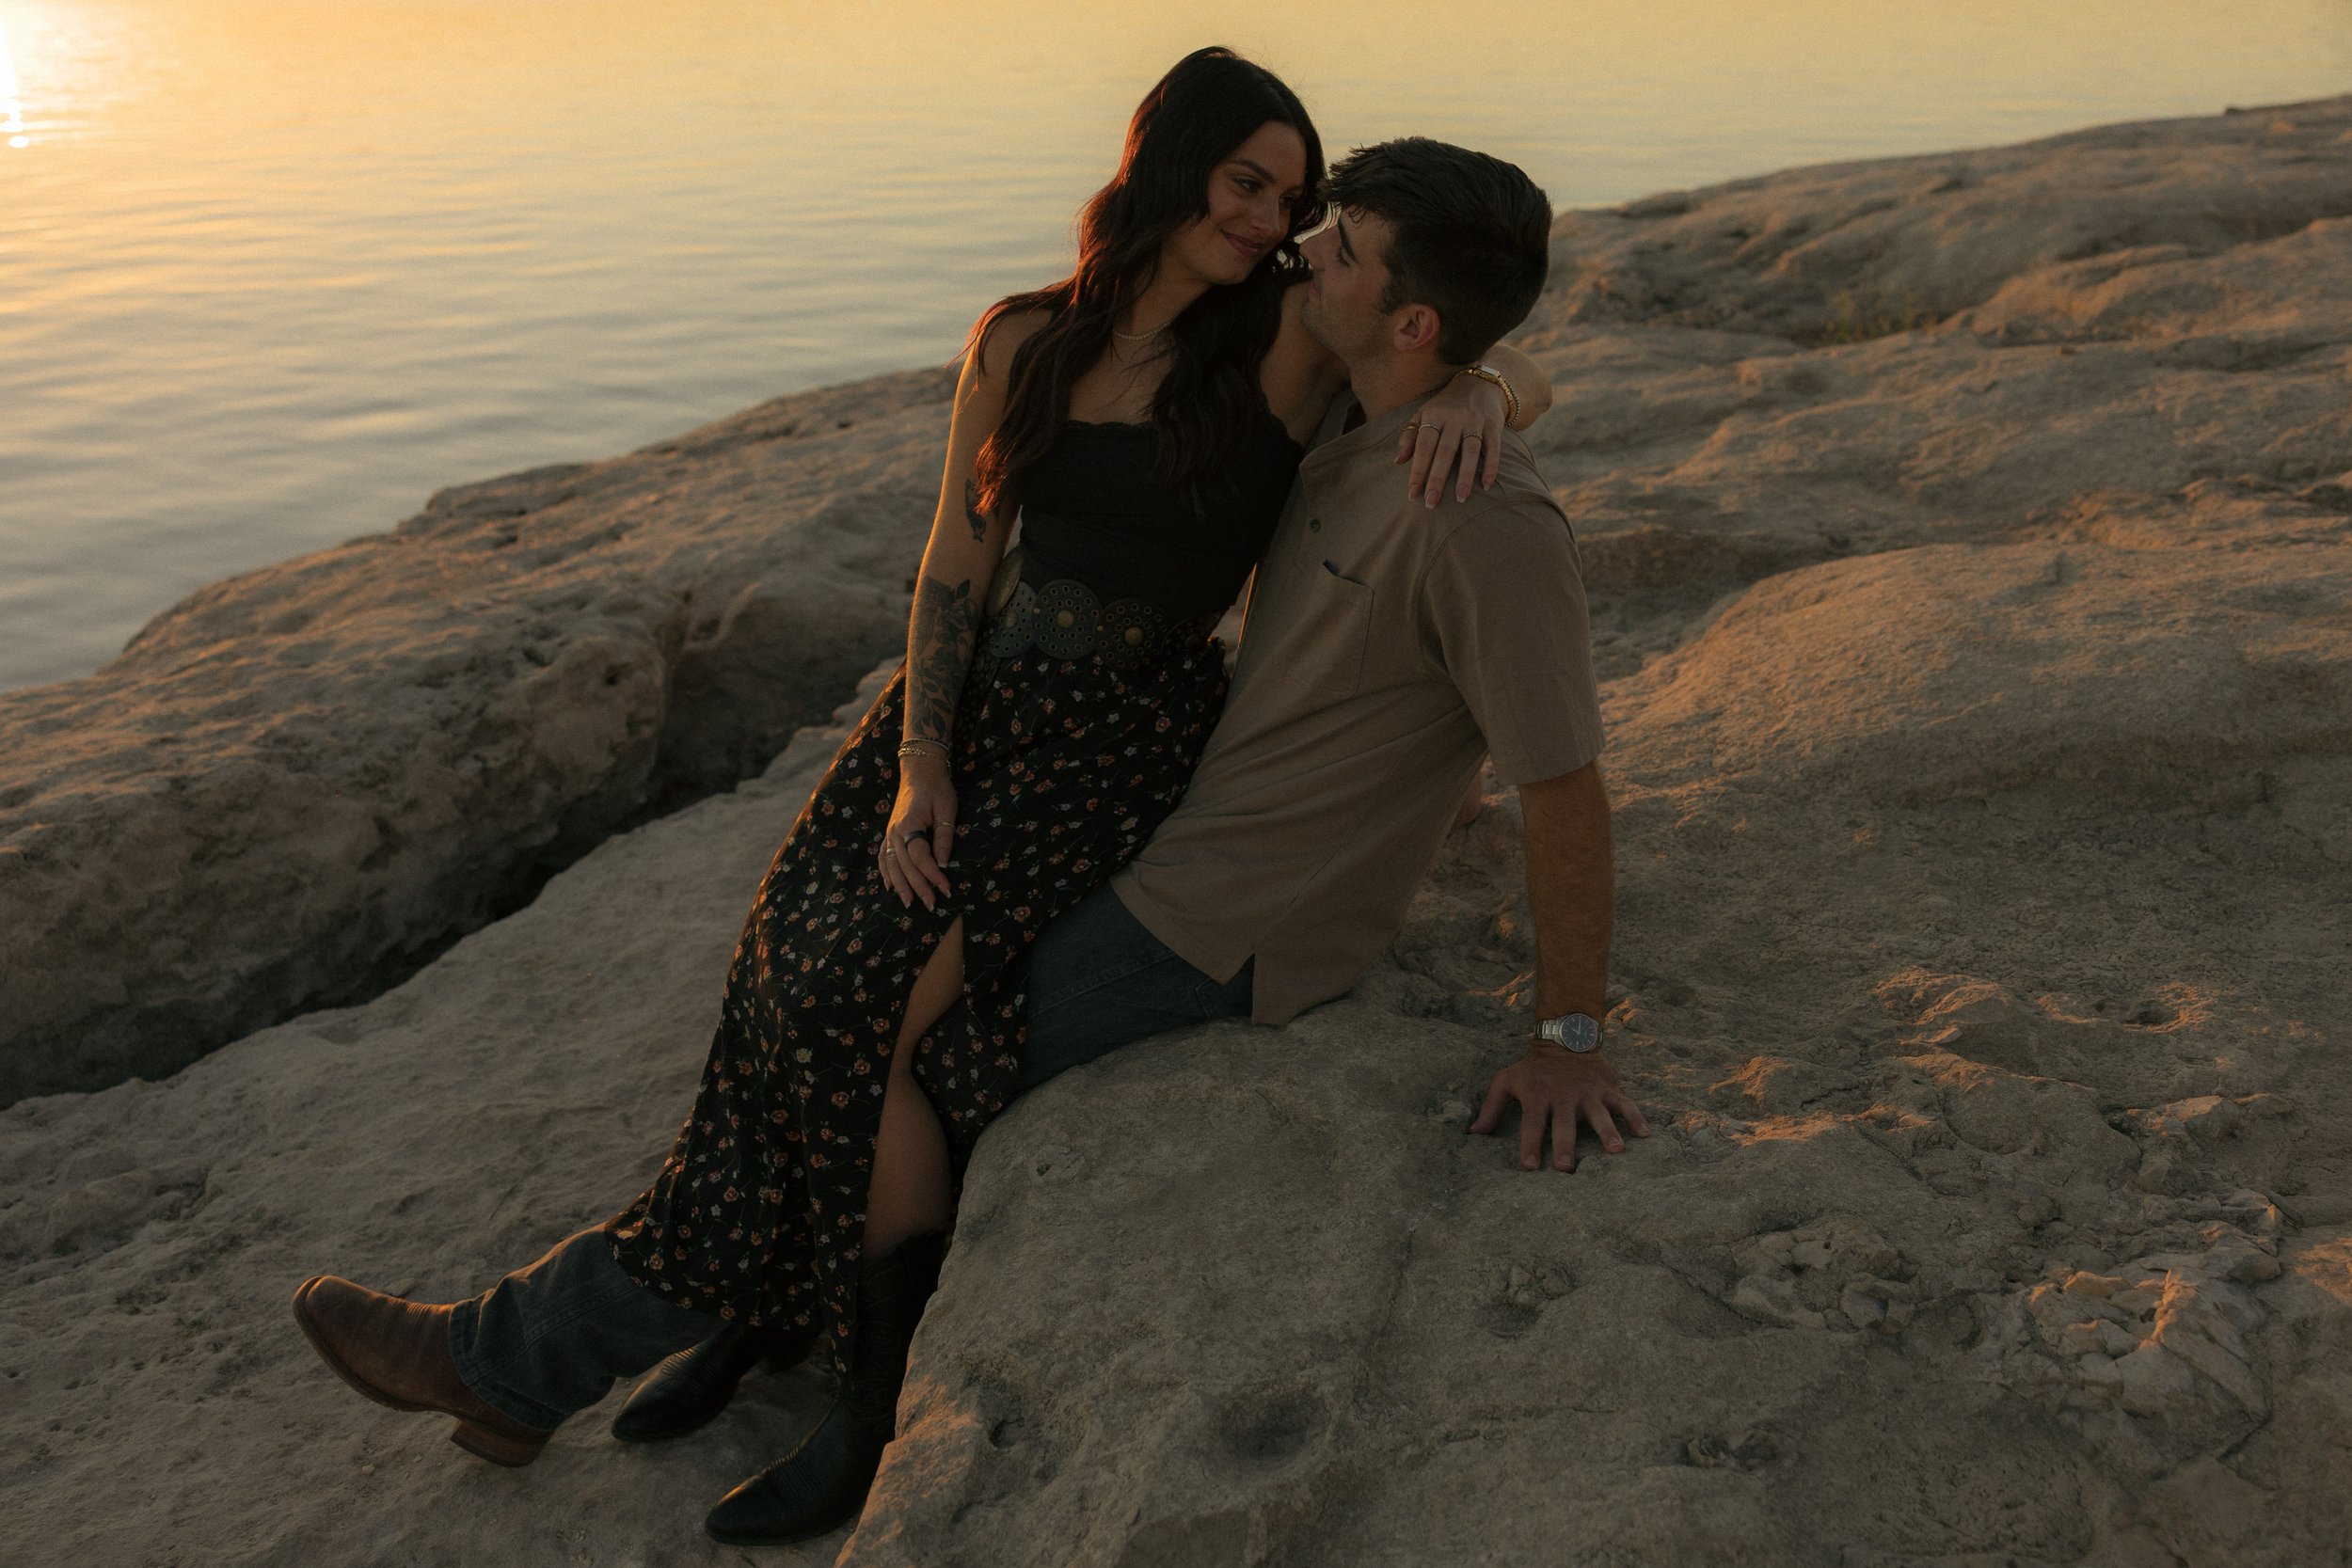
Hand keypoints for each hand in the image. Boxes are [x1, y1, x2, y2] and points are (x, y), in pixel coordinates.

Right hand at [878, 752, 955, 909]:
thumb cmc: (937, 788)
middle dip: (919, 887)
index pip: (920, 857)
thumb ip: (944, 836)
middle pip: (905, 866)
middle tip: (932, 905)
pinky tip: (890, 888)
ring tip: (909, 904)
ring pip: (891, 866)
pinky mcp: (889, 833)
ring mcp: (889, 833)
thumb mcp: (947, 808)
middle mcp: (894, 832)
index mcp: (909, 824)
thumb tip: (944, 863)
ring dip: (901, 886)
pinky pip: (883, 857)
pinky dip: (885, 873)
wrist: (919, 771)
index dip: (933, 875)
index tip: (946, 888)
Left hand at [1395, 372, 1507, 507]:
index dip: (1417, 470)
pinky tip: (1486, 486)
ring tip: (1460, 499)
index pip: (1423, 446)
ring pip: (1470, 451)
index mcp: (1433, 415)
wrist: (1480, 384)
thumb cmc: (1446, 406)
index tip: (1413, 494)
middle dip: (1437, 478)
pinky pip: (1493, 448)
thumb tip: (1397, 462)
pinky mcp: (1494, 425)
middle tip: (1431, 503)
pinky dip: (1491, 467)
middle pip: (1445, 451)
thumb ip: (1409, 437)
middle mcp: (1454, 418)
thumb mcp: (1424, 415)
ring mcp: (1475, 421)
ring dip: (1465, 476)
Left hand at [1469, 1044, 1649, 1171]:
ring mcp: (1588, 1092)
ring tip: (1616, 1151)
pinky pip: (1625, 1103)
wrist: (1564, 1039)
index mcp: (1538, 1095)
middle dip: (1565, 1144)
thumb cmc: (1532, 1069)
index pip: (1532, 1123)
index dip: (1530, 1145)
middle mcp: (1563, 1095)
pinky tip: (1645, 1135)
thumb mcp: (1506, 1081)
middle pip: (1564, 1123)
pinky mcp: (1607, 1088)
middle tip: (1567, 1168)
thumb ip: (1491, 1107)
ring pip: (1599, 1114)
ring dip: (1607, 1132)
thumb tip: (1473, 1133)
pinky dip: (1636, 1117)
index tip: (1529, 1167)